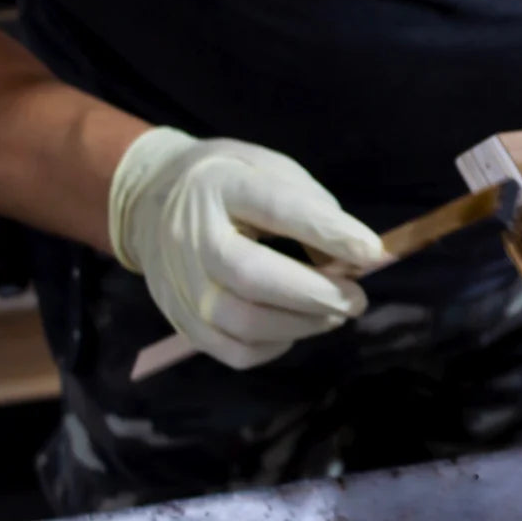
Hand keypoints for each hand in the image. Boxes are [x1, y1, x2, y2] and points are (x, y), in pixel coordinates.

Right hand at [108, 128, 383, 368]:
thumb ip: (312, 207)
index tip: (372, 252)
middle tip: (357, 300)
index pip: (277, 209)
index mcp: (221, 186)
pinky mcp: (178, 318)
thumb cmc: (230, 184)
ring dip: (302, 325)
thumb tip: (357, 256)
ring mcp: (180, 283)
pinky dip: (274, 347)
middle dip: (315, 295)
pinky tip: (295, 328)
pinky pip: (232, 350)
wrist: (149, 201)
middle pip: (252, 277)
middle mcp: (192, 236)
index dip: (327, 232)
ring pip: (243, 323)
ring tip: (335, 313)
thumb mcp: (269, 170)